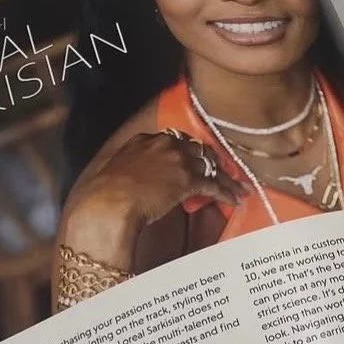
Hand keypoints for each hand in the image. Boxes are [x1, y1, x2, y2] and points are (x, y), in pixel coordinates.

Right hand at [60, 131, 245, 269]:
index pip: (174, 140)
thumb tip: (136, 184)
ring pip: (210, 166)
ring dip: (226, 178)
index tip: (195, 159)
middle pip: (197, 149)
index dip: (188, 151)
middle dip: (212, 160)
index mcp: (144, 140)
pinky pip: (214, 185)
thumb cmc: (105, 195)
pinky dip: (226, 193)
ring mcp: (178, 160)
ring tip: (239, 187)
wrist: (108, 203)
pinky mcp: (188, 179)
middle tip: (223, 169)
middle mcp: (164, 144)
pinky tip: (235, 200)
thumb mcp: (117, 174)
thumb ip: (132, 171)